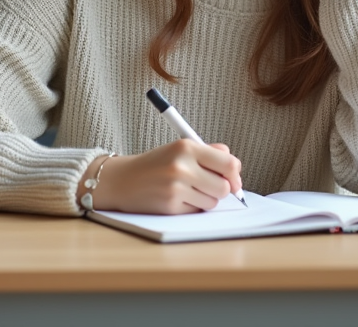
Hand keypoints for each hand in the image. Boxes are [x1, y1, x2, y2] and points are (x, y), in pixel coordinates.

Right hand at [81, 140, 242, 213]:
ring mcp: (176, 188)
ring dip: (205, 199)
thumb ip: (209, 153)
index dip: (235, 175)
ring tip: (187, 190)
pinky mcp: (171, 206)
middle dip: (220, 189)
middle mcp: (182, 166)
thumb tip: (235, 169)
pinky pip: (197, 211)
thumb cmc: (156, 164)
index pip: (229, 163)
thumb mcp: (180, 149)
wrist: (122, 180)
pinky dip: (192, 207)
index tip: (234, 180)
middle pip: (224, 187)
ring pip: (212, 201)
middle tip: (207, 185)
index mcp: (187, 147)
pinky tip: (177, 198)